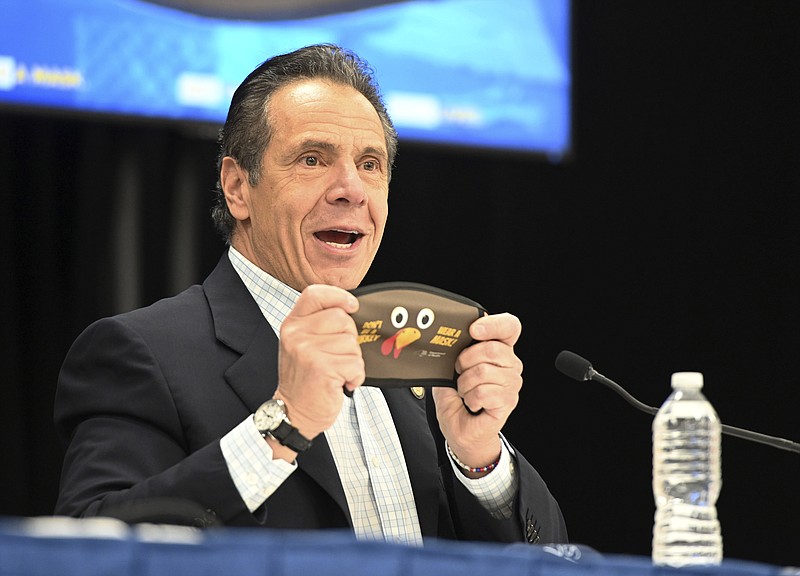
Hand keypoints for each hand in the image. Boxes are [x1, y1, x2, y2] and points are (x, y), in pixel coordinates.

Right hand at [273, 284, 363, 443]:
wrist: (294, 413)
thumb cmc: (304, 380)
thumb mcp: (303, 345)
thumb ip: (320, 325)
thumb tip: (350, 309)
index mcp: (292, 324)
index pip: (315, 293)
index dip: (338, 296)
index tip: (351, 306)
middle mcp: (296, 334)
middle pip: (342, 318)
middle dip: (349, 338)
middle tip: (337, 356)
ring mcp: (306, 351)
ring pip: (352, 343)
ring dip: (352, 361)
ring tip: (336, 372)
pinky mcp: (321, 368)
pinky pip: (355, 363)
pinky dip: (355, 376)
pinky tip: (341, 382)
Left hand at [432, 312, 522, 472]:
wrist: (461, 430)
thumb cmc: (457, 399)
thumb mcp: (448, 370)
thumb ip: (451, 352)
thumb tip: (444, 338)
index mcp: (498, 349)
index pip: (509, 326)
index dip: (493, 324)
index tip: (474, 330)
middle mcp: (510, 364)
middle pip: (492, 348)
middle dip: (465, 361)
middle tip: (459, 373)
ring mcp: (512, 383)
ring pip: (483, 371)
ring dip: (465, 384)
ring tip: (465, 391)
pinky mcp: (508, 401)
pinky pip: (483, 392)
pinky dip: (470, 398)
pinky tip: (472, 403)